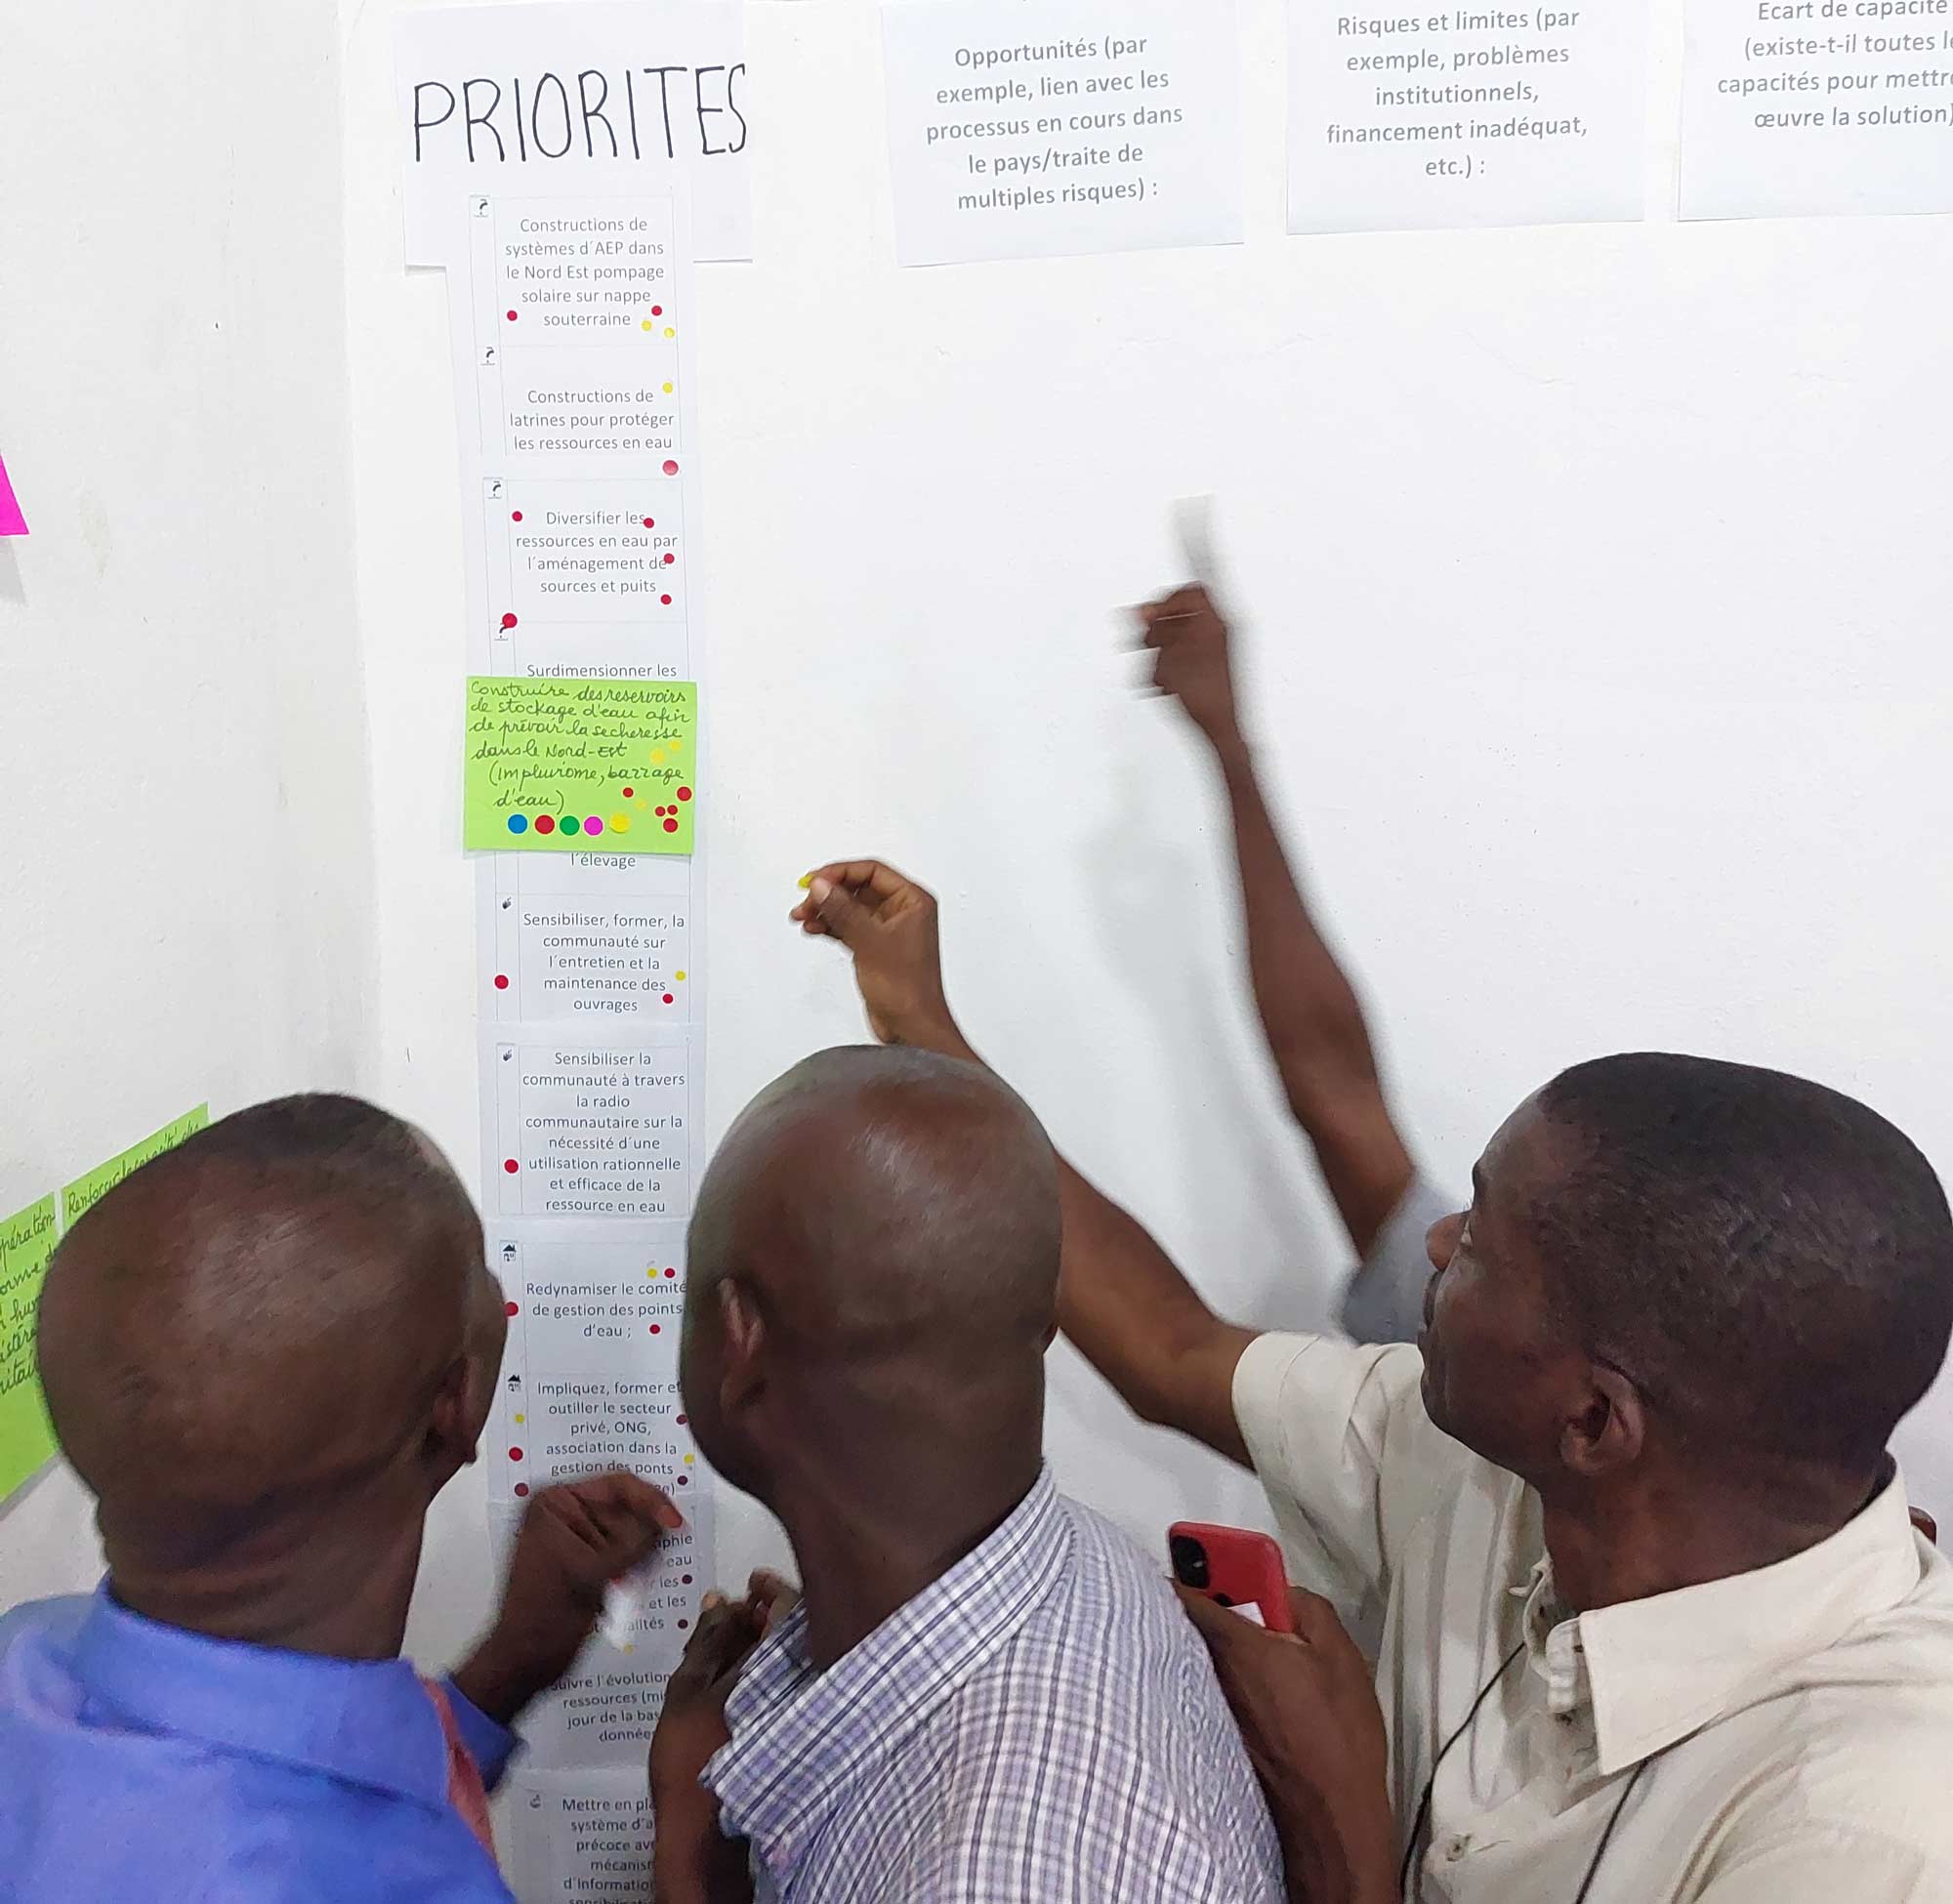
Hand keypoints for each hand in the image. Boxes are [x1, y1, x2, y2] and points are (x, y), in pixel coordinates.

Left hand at [454, 1472, 681, 1725]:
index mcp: (554, 1503)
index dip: (650, 1500)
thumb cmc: (542, 1617)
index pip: (616, 1484)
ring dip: (638, 1554)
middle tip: (653, 1558)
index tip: (674, 1522)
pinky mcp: (587, 1561)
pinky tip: (624, 1586)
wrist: (525, 1662)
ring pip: (629, 1531)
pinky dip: (633, 1566)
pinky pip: (624, 1552)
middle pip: (625, 1507)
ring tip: (629, 1580)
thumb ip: (635, 1543)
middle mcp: (564, 1513)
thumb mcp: (592, 1573)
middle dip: (643, 1533)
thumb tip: (667, 1521)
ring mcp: (576, 1538)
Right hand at [649, 1579, 790, 1903]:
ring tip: (726, 1637)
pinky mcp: (786, 1731)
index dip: (774, 1587)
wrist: (703, 1829)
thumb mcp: (687, 1689)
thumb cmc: (692, 1756)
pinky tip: (735, 1672)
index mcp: (781, 1668)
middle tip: (732, 1608)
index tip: (752, 1580)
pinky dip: (762, 1668)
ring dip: (759, 1640)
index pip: (793, 1609)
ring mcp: (794, 1711)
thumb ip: (707, 1640)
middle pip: (792, 1633)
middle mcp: (797, 1687)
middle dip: (762, 1613)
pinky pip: (781, 1684)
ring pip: (785, 1659)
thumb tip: (720, 1600)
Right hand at [790, 860, 968, 1054]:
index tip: (816, 881)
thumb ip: (843, 911)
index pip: (872, 871)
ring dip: (826, 909)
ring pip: (850, 908)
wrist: (911, 1027)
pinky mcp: (875, 948)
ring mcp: (888, 930)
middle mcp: (902, 912)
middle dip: (829, 892)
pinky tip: (814, 927)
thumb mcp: (870, 942)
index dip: (841, 872)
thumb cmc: (909, 991)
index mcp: (913, 901)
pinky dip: (830, 926)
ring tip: (803, 915)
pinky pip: (848, 926)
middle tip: (806, 901)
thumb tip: (823, 886)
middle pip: (858, 888)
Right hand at [1138, 585, 1242, 752]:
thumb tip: (1145, 609)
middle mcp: (1217, 631)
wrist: (1220, 725)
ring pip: (1180, 636)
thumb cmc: (1204, 696)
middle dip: (1160, 630)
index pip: (1191, 592)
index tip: (1152, 618)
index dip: (1167, 601)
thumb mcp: (1171, 657)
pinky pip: (1184, 654)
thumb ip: (1158, 628)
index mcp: (1214, 622)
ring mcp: (1214, 648)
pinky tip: (1168, 681)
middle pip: (1183, 612)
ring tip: (1160, 671)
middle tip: (1150, 644)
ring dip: (1162, 652)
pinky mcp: (1210, 663)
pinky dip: (1171, 665)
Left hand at [1177, 1585, 1395, 1903]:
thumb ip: (1309, 1608)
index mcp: (1238, 1645)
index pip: (1186, 1595)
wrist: (1331, 1814)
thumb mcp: (1340, 1655)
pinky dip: (1228, 1674)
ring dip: (1219, 1640)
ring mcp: (1215, 1705)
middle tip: (1242, 1597)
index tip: (1199, 1558)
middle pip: (1191, 1623)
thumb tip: (1283, 1591)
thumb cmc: (1339, 1730)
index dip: (1188, 1570)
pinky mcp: (1224, 1731)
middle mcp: (1215, 1673)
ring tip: (1262, 1643)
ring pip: (1202, 1655)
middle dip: (1209, 1601)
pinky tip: (1265, 1688)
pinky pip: (1215, 1685)